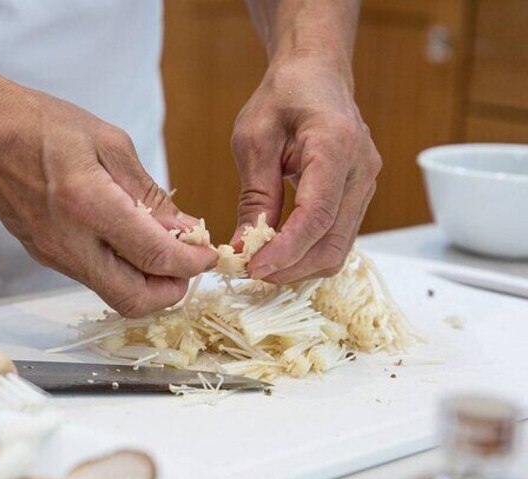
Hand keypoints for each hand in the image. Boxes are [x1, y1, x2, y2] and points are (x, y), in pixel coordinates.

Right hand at [0, 83, 216, 316]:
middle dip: (172, 291)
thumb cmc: (41, 125)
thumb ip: (148, 193)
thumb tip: (184, 228)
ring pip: (114, 295)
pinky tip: (130, 244)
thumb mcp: (109, 143)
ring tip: (162, 251)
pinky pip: (93, 279)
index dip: (192, 263)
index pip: (155, 257)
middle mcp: (69, 241)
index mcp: (88, 205)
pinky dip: (121, 272)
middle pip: (134, 299)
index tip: (207, 254)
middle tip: (187, 265)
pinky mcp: (45, 257)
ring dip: (147, 284)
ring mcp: (53, 255)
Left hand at [230, 54, 381, 282]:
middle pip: (332, 242)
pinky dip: (309, 253)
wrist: (316, 73)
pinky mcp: (359, 195)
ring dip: (299, 266)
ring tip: (260, 266)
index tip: (252, 267)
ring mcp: (366, 184)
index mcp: (335, 145)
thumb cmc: (283, 97)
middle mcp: (361, 169)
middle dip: (290, 267)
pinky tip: (279, 253)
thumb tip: (243, 245)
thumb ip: (255, 194)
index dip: (285, 250)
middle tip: (249, 273)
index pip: (316, 215)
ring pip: (338, 248)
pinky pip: (338, 237)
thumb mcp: (254, 139)